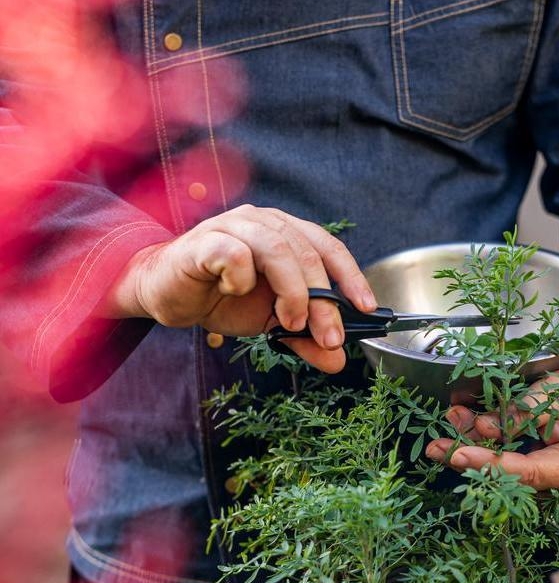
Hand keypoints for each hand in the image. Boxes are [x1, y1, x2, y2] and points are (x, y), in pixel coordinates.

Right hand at [99, 204, 376, 371]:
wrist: (167, 296)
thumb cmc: (222, 299)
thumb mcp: (271, 323)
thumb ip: (305, 338)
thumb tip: (338, 359)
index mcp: (286, 235)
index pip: (328, 247)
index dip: (351, 276)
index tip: (367, 307)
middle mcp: (264, 223)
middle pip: (307, 253)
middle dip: (323, 300)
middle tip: (328, 337)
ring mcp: (233, 227)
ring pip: (276, 248)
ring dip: (292, 291)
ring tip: (288, 323)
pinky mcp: (203, 242)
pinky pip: (233, 253)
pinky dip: (241, 277)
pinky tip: (234, 292)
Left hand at [425, 353, 558, 489]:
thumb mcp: (557, 398)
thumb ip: (520, 415)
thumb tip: (485, 429)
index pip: (523, 473)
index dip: (487, 465)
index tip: (458, 455)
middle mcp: (557, 479)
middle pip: (505, 475)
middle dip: (469, 456)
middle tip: (435, 447)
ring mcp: (546, 472)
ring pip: (501, 465)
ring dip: (472, 443)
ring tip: (450, 420)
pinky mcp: (537, 460)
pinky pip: (506, 454)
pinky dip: (485, 439)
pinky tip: (465, 421)